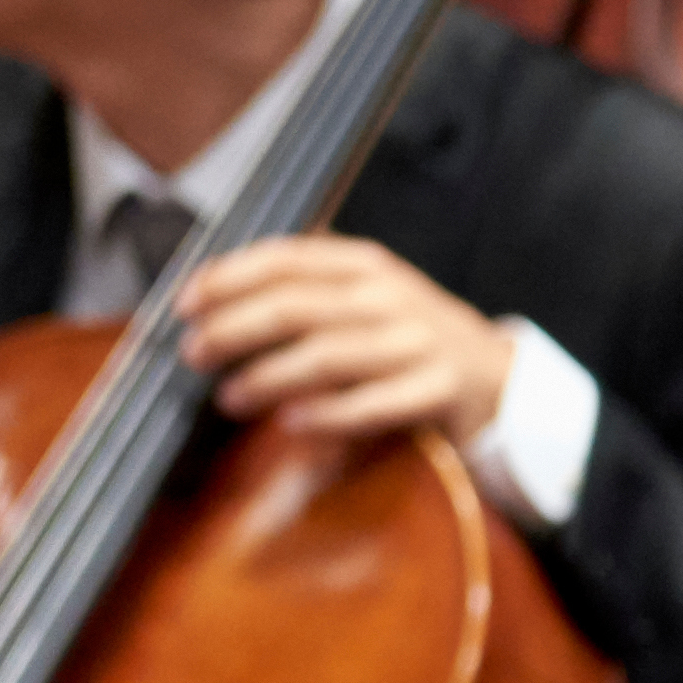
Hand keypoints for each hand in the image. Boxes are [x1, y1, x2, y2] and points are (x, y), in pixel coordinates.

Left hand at [173, 236, 513, 450]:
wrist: (498, 378)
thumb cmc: (408, 339)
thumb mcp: (365, 294)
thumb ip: (306, 286)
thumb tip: (212, 292)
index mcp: (365, 264)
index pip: (284, 259)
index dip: (227, 278)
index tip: (184, 303)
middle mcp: (391, 297)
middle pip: (295, 307)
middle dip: (233, 330)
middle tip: (192, 355)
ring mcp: (418, 343)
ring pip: (326, 356)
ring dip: (267, 377)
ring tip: (229, 397)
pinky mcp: (439, 390)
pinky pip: (372, 404)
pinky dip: (326, 414)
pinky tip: (290, 423)